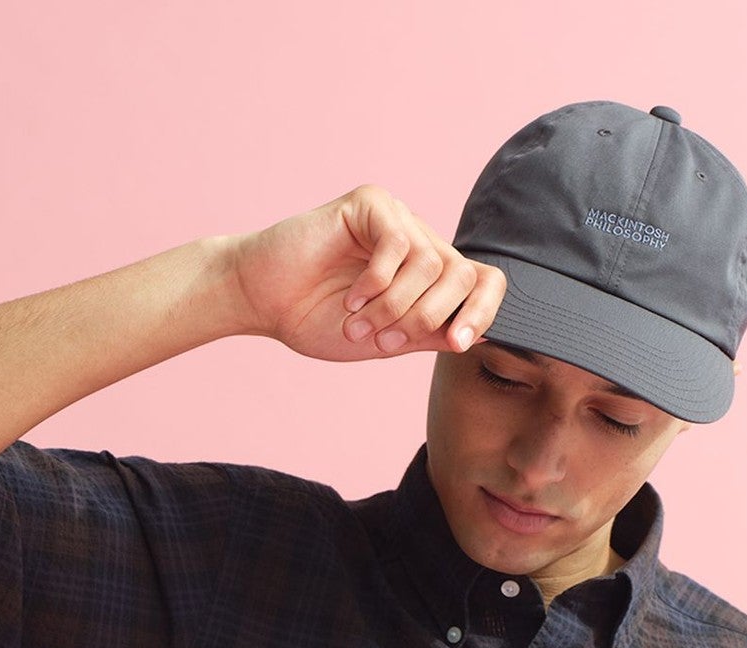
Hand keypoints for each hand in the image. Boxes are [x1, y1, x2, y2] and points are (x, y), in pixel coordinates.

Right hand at [221, 184, 508, 364]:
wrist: (263, 301)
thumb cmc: (315, 319)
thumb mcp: (385, 339)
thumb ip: (429, 334)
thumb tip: (481, 333)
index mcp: (428, 276)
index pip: (483, 282)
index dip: (483, 311)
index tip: (458, 343)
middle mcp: (419, 242)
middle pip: (462, 274)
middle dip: (427, 317)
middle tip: (385, 339)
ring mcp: (396, 219)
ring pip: (429, 264)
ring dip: (394, 305)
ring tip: (359, 322)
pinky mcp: (370, 204)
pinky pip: (398, 243)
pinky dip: (376, 281)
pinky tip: (351, 298)